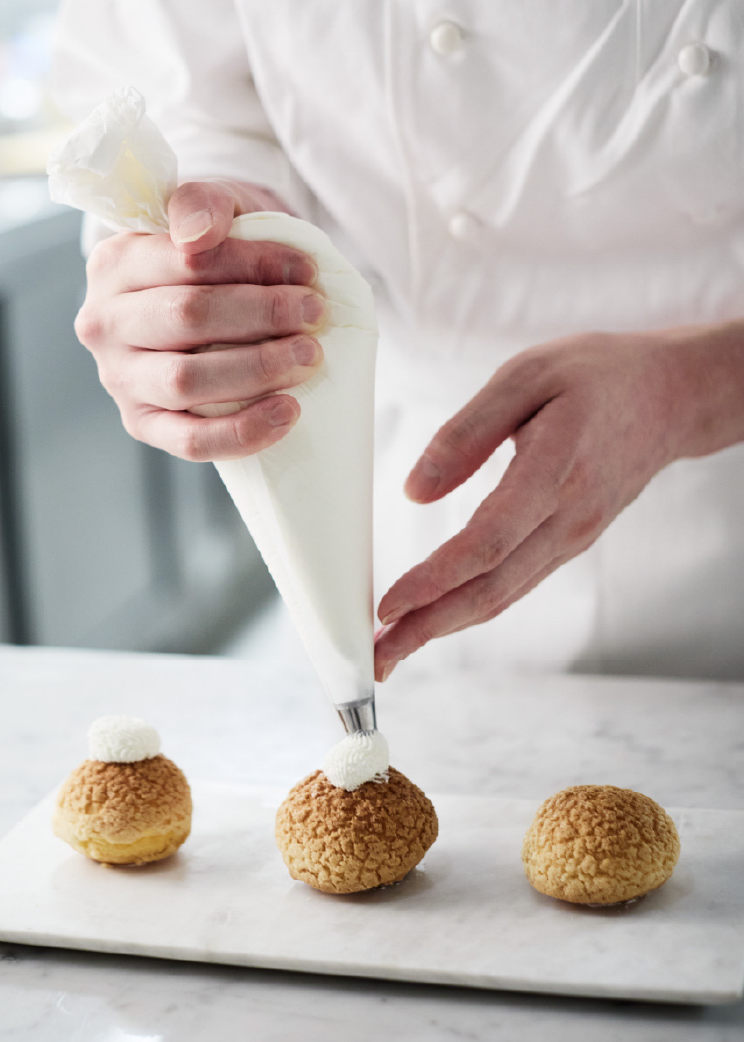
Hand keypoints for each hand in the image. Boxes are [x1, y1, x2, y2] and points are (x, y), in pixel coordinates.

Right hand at [75, 179, 325, 459]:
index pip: (186, 261)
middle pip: (187, 318)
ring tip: (310, 357)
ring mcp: (120, 380)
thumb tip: (197, 234)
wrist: (209, 305)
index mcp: (115, 263)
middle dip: (262, 315)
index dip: (252, 264)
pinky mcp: (143, 426)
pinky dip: (243, 432)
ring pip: (186, 381)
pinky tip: (288, 413)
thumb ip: (206, 204)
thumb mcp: (215, 212)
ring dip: (258, 369)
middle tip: (315, 313)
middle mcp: (105, 323)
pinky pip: (190, 441)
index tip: (306, 271)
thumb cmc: (216, 258)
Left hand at [374, 329, 696, 680]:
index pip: (487, 543)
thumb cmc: (596, 375)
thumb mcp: (526, 376)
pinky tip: (438, 616)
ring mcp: (574, 536)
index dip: (434, 581)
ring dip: (445, 627)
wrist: (671, 396)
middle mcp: (569, 518)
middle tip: (377, 658)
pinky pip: (516, 583)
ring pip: (503, 595)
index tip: (387, 607)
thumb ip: (467, 432)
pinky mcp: (570, 541)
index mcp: (555, 470)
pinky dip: (472, 607)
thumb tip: (414, 492)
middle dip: (428, 627)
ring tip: (394, 647)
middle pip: (491, 589)